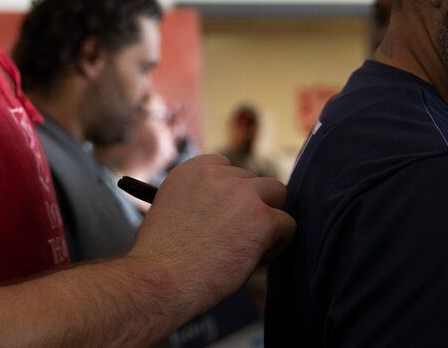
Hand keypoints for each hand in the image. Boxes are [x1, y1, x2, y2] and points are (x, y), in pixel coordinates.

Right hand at [128, 154, 294, 310]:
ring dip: (268, 220)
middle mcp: (219, 174)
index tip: (226, 216)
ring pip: (277, 196)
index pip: (229, 168)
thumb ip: (201, 198)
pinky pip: (287, 225)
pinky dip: (277, 244)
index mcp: (194, 168)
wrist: (160, 280)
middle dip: (251, 208)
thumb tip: (230, 207)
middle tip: (238, 237)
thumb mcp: (173, 209)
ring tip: (247, 249)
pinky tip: (253, 260)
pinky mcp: (262, 218)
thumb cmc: (161, 258)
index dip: (231, 195)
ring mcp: (242, 194)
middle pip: (255, 182)